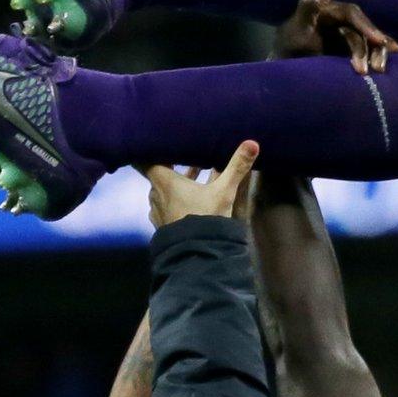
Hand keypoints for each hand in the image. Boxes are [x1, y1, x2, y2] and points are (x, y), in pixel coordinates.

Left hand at [142, 141, 258, 228]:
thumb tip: (252, 143)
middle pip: (159, 173)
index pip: (145, 161)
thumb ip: (236, 167)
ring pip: (166, 189)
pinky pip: (169, 205)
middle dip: (173, 164)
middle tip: (186, 152)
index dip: (150, 151)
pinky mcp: (165, 224)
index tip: (154, 143)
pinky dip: (178, 198)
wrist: (196, 253)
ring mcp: (159, 211)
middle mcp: (156, 194)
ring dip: (179, 181)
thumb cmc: (205, 216)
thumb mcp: (224, 190)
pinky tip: (192, 199)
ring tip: (198, 172)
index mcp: (165, 181)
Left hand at [273, 0, 397, 74]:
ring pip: (369, 43)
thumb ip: (310, 6)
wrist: (286, 68)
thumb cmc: (290, 46)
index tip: (378, 40)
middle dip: (374, 47)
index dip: (367, 26)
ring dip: (377, 56)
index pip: (353, 14)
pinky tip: (385, 69)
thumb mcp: (297, 27)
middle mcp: (342, 21)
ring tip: (378, 72)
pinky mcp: (350, 51)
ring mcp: (347, 36)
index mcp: (330, 10)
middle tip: (377, 67)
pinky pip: (368, 52)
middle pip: (364, 30)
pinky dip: (378, 58)